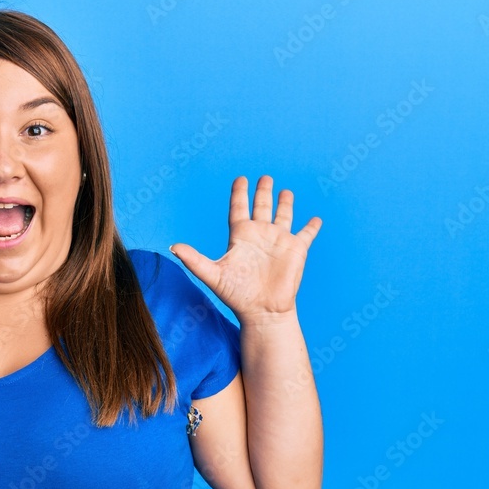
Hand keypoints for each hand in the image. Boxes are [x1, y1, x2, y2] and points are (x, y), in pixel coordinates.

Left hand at [170, 175, 321, 322]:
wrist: (262, 311)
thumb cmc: (237, 295)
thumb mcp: (213, 275)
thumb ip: (194, 260)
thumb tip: (173, 247)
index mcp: (241, 236)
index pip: (238, 208)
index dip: (239, 193)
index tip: (240, 179)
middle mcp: (260, 235)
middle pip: (261, 206)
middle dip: (263, 191)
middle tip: (265, 177)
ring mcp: (279, 241)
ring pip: (283, 216)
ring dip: (285, 203)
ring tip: (286, 191)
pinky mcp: (296, 250)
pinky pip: (306, 234)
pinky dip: (312, 226)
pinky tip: (316, 219)